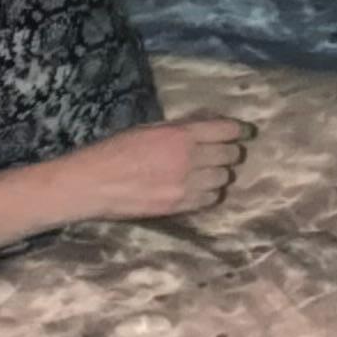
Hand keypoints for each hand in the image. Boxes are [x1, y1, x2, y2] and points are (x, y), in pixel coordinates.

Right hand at [58, 113, 249, 223]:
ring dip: (219, 175)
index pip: (226, 130)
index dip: (239, 131)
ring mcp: (186, 185)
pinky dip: (209, 193)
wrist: (92, 184)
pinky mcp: (179, 206)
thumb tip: (203, 132)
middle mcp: (189, 159)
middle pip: (230, 156)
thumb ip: (178, 132)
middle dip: (229, 153)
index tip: (244, 132)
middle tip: (223, 154)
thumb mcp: (147, 130)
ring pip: (223, 179)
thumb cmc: (114, 151)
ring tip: (207, 173)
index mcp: (180, 135)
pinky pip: (210, 199)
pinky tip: (198, 190)